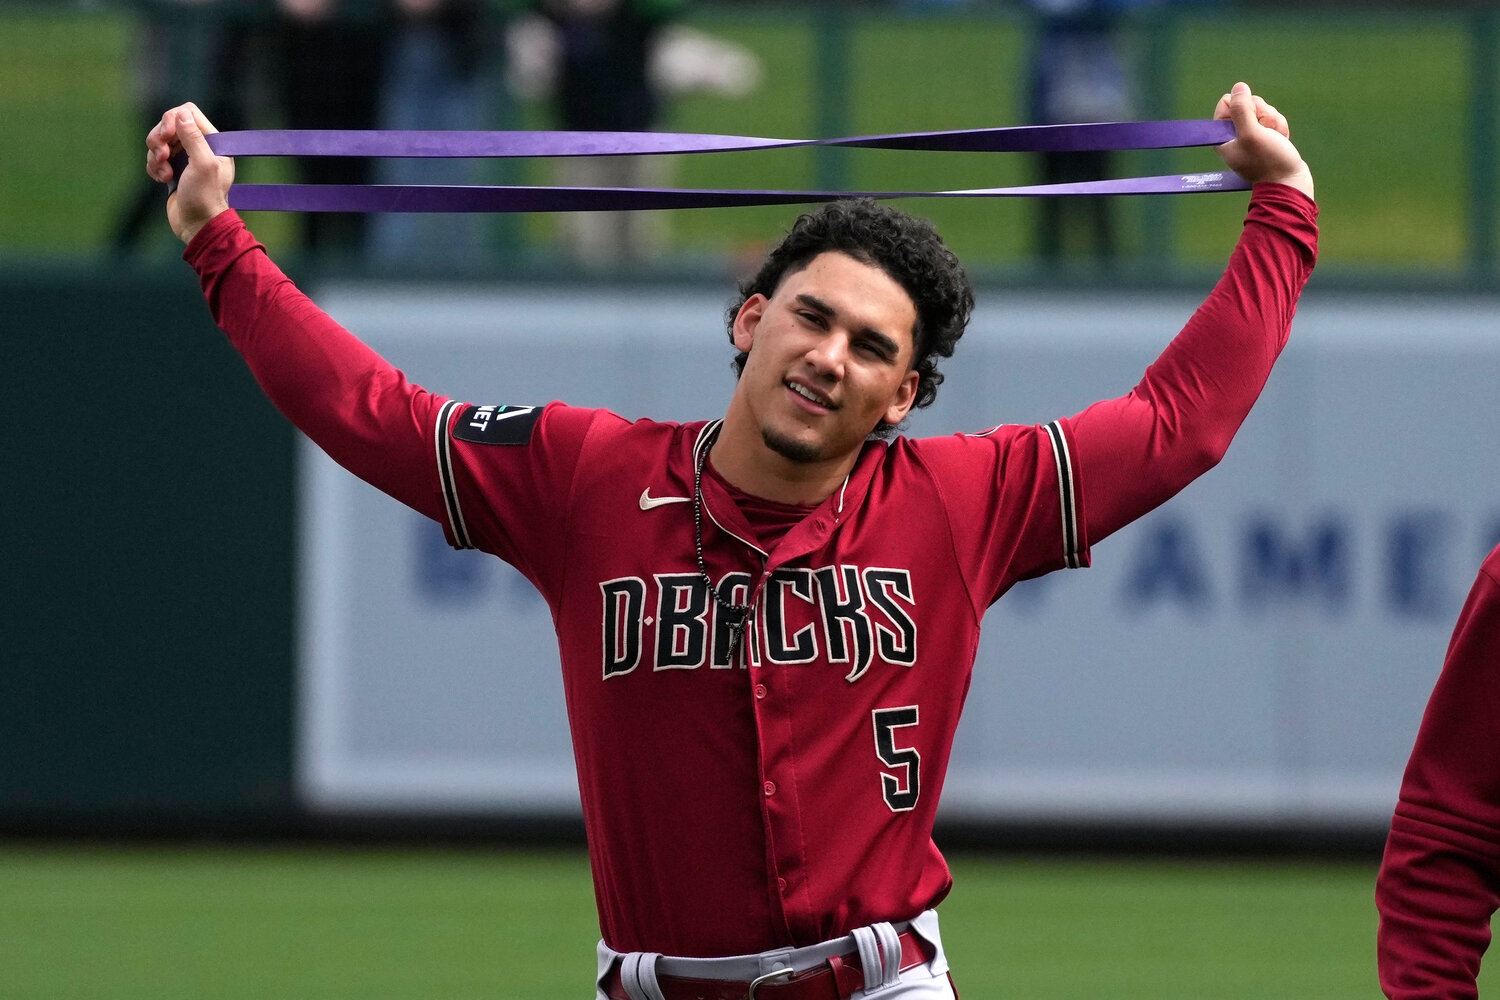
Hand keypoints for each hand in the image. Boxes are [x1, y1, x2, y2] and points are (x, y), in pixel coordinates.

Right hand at [146, 103, 233, 244]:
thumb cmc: (205, 197)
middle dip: (160, 139)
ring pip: (159, 142)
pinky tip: (161, 180)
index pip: (188, 113)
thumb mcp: (203, 164)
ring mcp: (184, 159)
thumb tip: (181, 113)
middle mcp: (199, 147)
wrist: (197, 226)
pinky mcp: (172, 170)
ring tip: (164, 172)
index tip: (166, 135)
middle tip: (162, 156)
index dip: (172, 119)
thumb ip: (193, 137)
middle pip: (169, 125)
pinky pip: (154, 158)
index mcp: (213, 142)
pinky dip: (154, 167)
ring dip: (155, 156)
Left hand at [1213, 82, 1313, 199]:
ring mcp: (1251, 136)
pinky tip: (1282, 140)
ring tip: (1276, 138)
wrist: (1289, 182)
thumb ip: (1242, 109)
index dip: (1243, 105)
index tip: (1251, 118)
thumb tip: (1238, 87)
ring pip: (1263, 110)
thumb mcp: (1251, 133)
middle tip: (1266, 129)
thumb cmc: (1268, 161)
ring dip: (1274, 121)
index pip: (1226, 103)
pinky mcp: (1266, 138)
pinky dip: (1280, 127)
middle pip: (1247, 104)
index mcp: (1222, 137)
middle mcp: (1234, 136)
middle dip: (1262, 113)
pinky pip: (1273, 120)